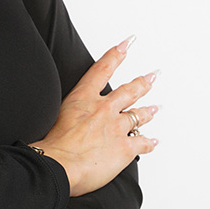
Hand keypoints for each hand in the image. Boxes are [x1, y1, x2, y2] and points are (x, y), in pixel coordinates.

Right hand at [29, 35, 160, 196]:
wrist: (60, 164)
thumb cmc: (53, 145)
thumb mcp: (56, 116)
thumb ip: (69, 113)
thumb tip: (70, 119)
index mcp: (84, 98)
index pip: (102, 69)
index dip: (116, 55)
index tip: (126, 44)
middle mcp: (104, 109)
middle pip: (128, 91)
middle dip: (142, 82)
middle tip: (152, 76)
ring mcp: (117, 127)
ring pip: (138, 115)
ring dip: (149, 111)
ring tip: (156, 108)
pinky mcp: (125, 148)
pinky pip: (142, 143)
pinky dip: (149, 142)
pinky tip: (153, 141)